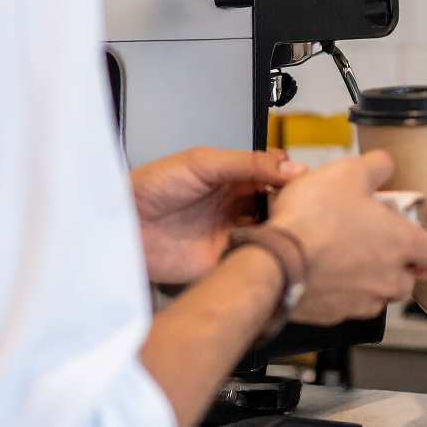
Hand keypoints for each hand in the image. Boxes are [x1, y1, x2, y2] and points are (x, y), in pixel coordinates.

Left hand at [130, 148, 304, 284]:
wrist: (123, 222)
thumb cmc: (153, 185)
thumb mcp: (204, 163)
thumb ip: (247, 163)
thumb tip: (289, 167)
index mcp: (235, 178)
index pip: (276, 176)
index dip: (292, 179)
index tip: (303, 183)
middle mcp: (236, 206)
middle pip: (278, 207)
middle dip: (291, 208)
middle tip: (299, 209)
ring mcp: (231, 235)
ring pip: (269, 236)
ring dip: (280, 235)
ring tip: (287, 231)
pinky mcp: (221, 262)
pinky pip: (250, 263)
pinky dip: (262, 260)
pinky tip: (268, 253)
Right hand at [268, 151, 426, 324]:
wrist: (275, 262)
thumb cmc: (312, 220)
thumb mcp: (347, 172)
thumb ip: (376, 165)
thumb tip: (386, 163)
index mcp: (401, 243)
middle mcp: (389, 278)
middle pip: (410, 277)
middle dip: (399, 263)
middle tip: (376, 242)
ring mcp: (363, 300)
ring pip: (380, 294)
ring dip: (371, 278)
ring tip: (346, 254)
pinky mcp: (337, 315)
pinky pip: (350, 304)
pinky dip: (344, 291)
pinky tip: (326, 270)